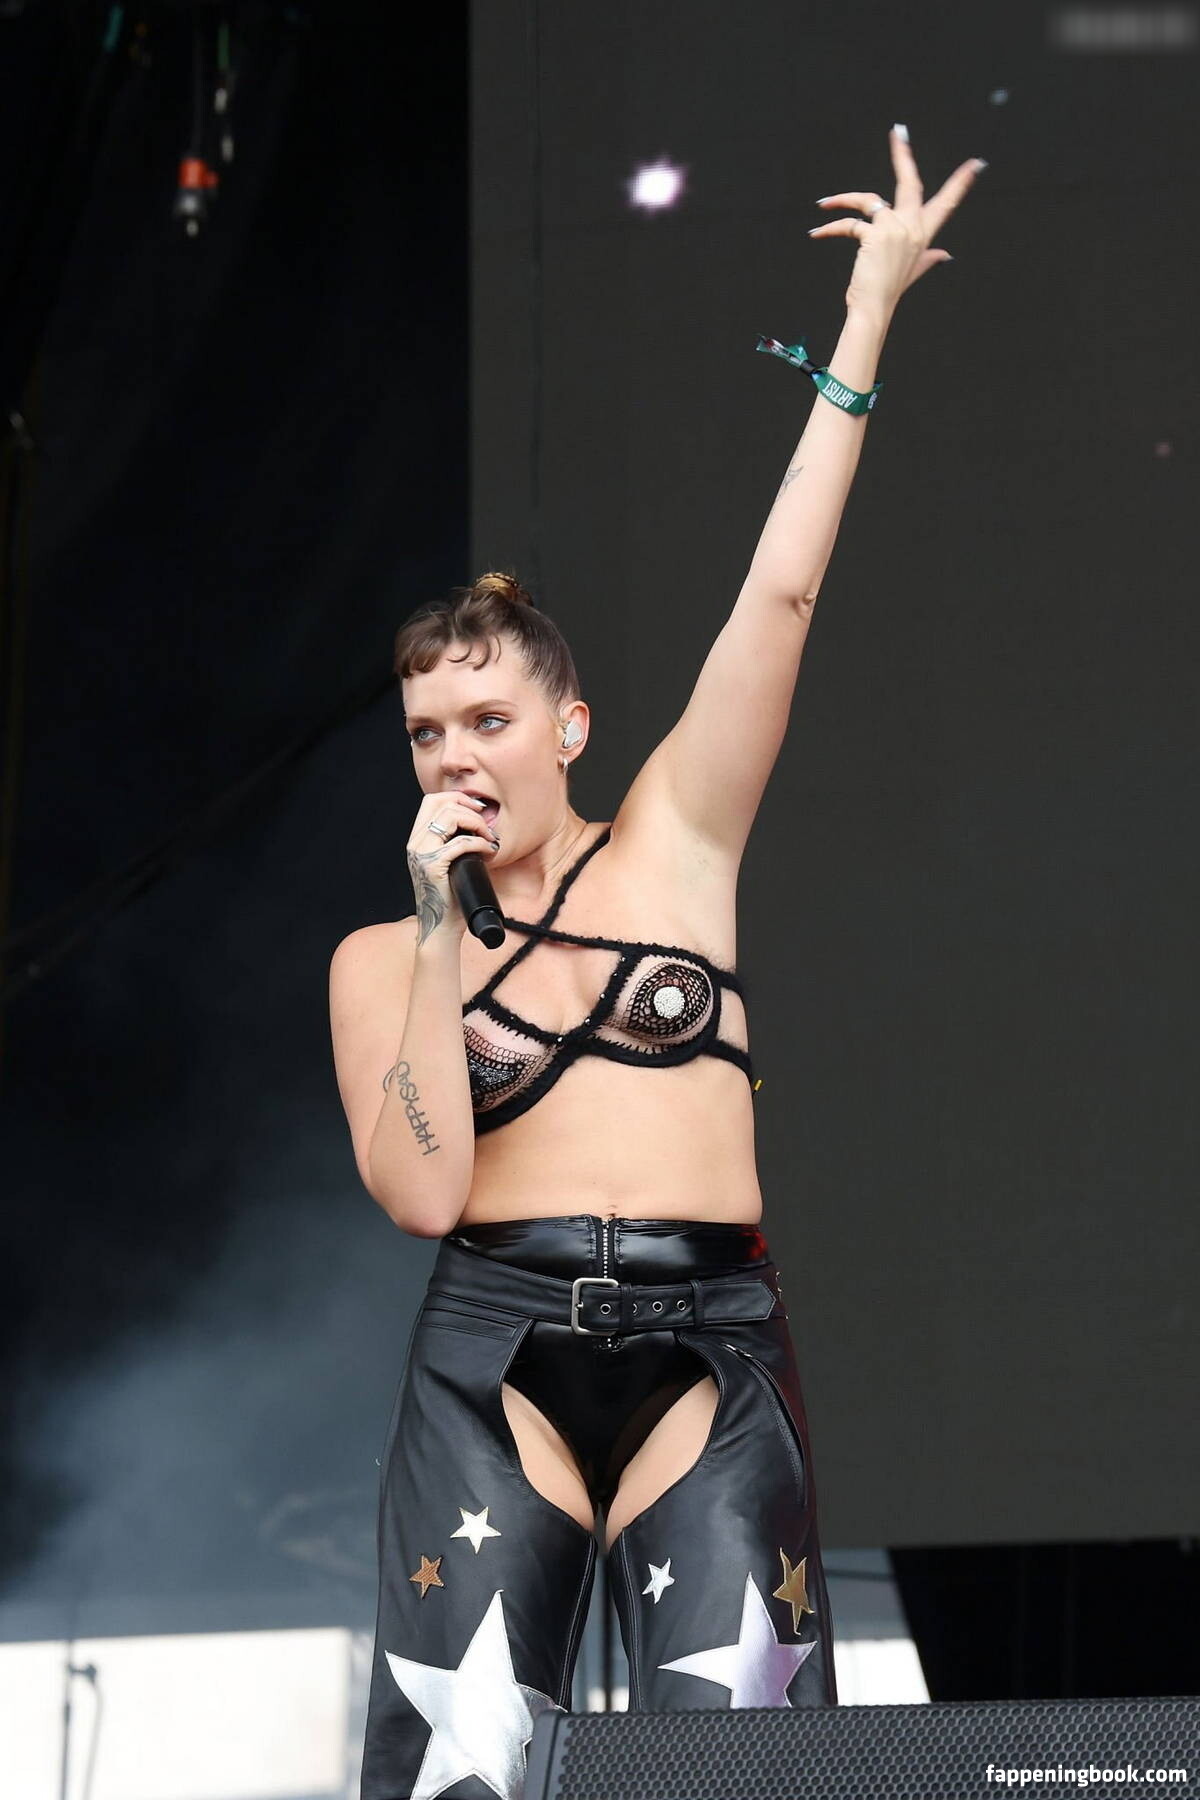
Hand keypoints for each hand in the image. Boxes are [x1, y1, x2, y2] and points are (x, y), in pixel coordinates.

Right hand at [406, 790, 498, 943]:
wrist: (441, 926)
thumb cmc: (451, 896)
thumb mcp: (449, 862)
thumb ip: (453, 841)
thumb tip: (478, 823)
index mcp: (418, 839)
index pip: (432, 800)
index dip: (457, 797)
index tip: (478, 809)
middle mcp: (415, 843)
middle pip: (441, 803)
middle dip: (471, 810)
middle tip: (487, 827)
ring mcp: (421, 854)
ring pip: (450, 817)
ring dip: (476, 824)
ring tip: (489, 838)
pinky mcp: (433, 866)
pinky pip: (460, 843)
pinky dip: (480, 843)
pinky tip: (489, 851)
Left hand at [808, 126, 984, 322]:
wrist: (874, 309)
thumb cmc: (889, 292)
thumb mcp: (913, 272)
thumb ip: (928, 259)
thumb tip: (945, 254)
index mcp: (923, 235)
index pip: (946, 204)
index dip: (960, 184)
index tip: (975, 164)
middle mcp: (913, 227)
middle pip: (911, 183)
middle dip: (903, 155)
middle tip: (898, 133)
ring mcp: (897, 228)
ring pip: (869, 200)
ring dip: (844, 199)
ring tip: (824, 203)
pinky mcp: (877, 233)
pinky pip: (851, 221)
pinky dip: (832, 226)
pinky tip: (818, 232)